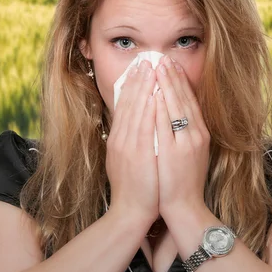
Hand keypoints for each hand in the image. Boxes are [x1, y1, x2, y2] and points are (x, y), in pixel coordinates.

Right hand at [106, 60, 158, 224]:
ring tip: (150, 66)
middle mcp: (120, 139)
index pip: (124, 107)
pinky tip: (154, 91)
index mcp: (117, 140)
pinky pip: (143, 124)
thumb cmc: (133, 190)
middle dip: (137, 79)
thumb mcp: (125, 162)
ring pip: (135, 109)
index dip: (131, 86)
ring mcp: (128, 145)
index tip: (139, 69)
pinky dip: (148, 106)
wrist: (129, 213)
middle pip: (128, 103)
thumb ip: (129, 142)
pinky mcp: (138, 153)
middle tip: (145, 59)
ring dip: (143, 86)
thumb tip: (135, 126)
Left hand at [154, 55, 210, 219]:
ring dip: (166, 86)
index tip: (171, 66)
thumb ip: (182, 135)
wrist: (184, 207)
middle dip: (173, 77)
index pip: (189, 102)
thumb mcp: (188, 155)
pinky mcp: (174, 153)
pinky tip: (153, 93)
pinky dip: (160, 107)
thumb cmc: (182, 183)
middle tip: (163, 58)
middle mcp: (196, 136)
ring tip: (157, 67)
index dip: (180, 82)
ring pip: (176, 108)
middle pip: (184, 100)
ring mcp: (186, 144)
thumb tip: (173, 117)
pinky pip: (166, 125)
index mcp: (199, 135)